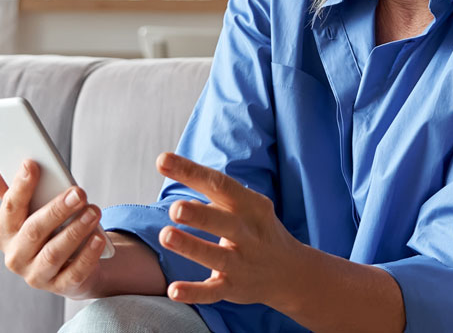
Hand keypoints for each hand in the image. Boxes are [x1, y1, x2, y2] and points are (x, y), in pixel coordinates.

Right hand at [0, 160, 107, 298]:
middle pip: (34, 230)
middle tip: (79, 192)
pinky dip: (87, 255)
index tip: (32, 164)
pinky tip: (98, 237)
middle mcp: (15, 256)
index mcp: (4, 232)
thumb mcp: (31, 210)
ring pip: (54, 252)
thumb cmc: (48, 229)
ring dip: (76, 230)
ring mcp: (36, 274)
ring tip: (94, 211)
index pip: (10, 207)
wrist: (68, 265)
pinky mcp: (60, 286)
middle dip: (57, 210)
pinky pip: (74, 272)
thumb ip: (14, 191)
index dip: (20, 186)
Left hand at [156, 152, 303, 309]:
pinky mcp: (234, 288)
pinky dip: (194, 291)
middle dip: (199, 215)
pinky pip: (213, 291)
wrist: (289, 271)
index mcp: (250, 205)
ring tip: (166, 236)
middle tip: (174, 208)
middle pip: (223, 221)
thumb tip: (169, 164)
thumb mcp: (246, 204)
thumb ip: (214, 190)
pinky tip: (173, 290)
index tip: (163, 161)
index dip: (191, 172)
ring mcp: (241, 262)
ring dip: (191, 247)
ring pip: (216, 256)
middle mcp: (248, 232)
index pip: (220, 184)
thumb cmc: (255, 227)